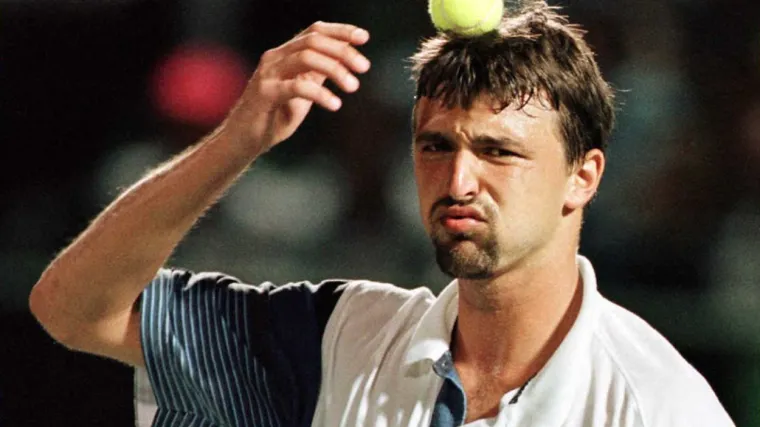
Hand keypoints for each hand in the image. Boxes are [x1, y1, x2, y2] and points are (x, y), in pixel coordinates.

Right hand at [223, 21, 370, 154]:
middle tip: (364, 68)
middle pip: (313, 41)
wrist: (245, 139)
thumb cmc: (275, 114)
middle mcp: (275, 58)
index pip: (314, 31)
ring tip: (353, 86)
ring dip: (335, 70)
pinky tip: (335, 105)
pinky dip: (321, 94)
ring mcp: (268, 74)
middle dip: (343, 51)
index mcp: (285, 53)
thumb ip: (319, 72)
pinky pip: (297, 87)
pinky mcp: (265, 94)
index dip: (340, 31)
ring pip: (306, 57)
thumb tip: (347, 57)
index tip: (364, 38)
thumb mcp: (303, 88)